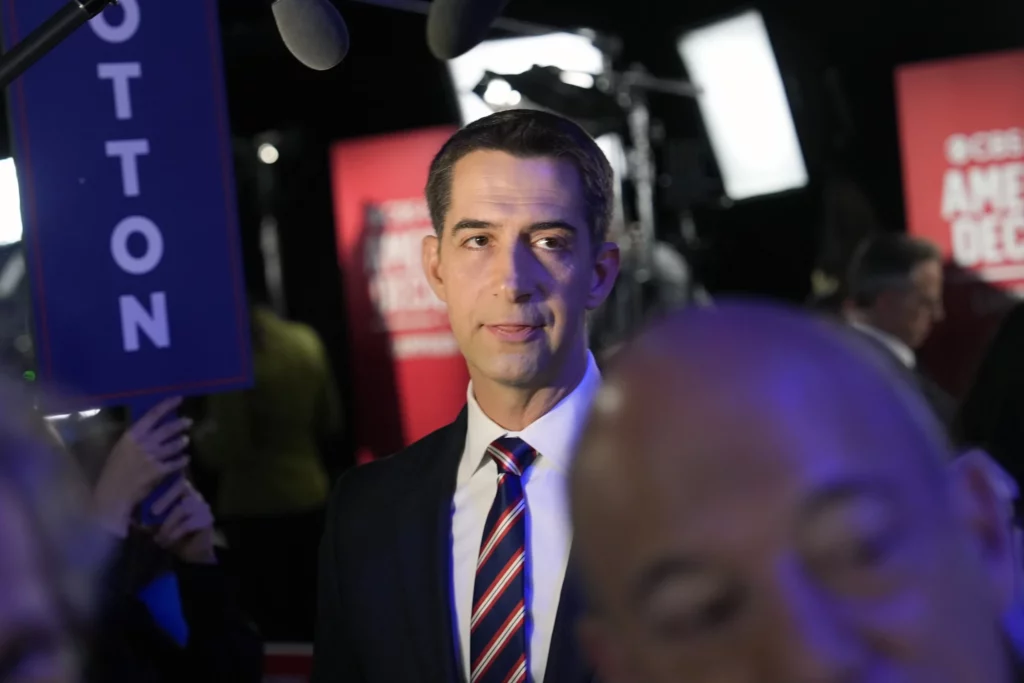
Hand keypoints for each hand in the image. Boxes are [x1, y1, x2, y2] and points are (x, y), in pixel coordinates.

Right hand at [93, 396, 190, 537]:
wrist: (112, 494)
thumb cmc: (114, 471)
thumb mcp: (121, 449)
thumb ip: (135, 439)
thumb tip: (150, 428)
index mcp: (132, 435)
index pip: (152, 415)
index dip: (168, 405)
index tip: (179, 399)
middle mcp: (143, 444)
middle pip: (167, 429)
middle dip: (180, 424)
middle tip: (189, 421)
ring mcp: (152, 457)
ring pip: (174, 445)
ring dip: (182, 442)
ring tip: (185, 441)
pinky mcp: (159, 471)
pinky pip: (176, 463)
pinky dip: (182, 460)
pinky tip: (185, 459)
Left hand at [151, 478, 216, 564]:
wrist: (192, 552)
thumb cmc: (172, 534)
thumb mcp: (154, 525)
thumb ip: (145, 518)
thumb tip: (128, 515)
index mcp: (180, 492)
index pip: (172, 478)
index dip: (162, 479)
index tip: (147, 490)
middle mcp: (193, 494)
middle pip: (181, 485)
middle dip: (165, 498)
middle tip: (152, 512)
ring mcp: (202, 506)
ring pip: (185, 506)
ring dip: (168, 522)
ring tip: (158, 537)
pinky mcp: (207, 519)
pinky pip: (190, 522)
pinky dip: (176, 533)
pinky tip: (167, 541)